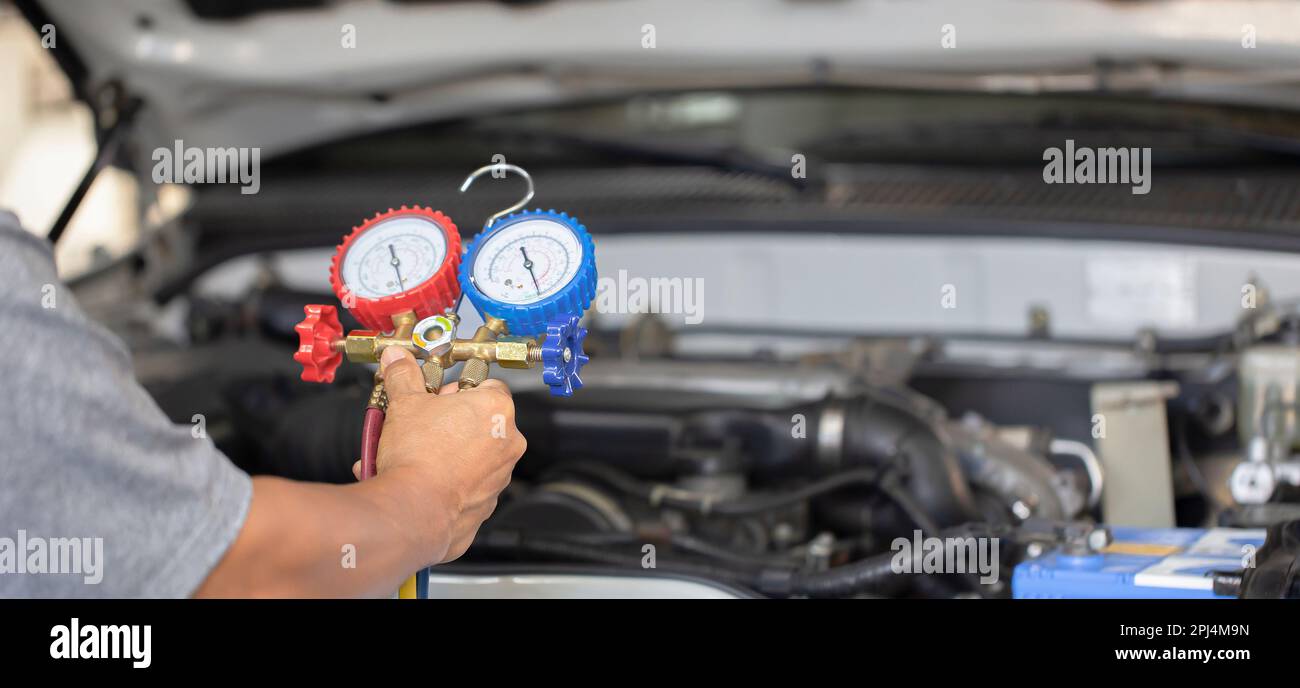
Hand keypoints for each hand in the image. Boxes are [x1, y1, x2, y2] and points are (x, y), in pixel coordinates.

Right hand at [355, 347, 525, 564]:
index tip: (436, 395)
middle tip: (419, 424)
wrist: (414, 510)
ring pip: (471, 454)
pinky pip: (467, 484)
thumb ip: (404, 376)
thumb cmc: (418, 456)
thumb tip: (398, 360)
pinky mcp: (487, 503)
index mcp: (496, 408)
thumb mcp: (405, 403)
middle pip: (478, 420)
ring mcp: (500, 475)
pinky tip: (417, 479)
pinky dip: (446, 481)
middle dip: (448, 421)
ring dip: (444, 451)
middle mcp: (508, 441)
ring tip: (410, 454)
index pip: (486, 384)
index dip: (456, 389)